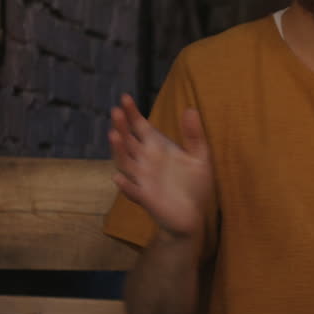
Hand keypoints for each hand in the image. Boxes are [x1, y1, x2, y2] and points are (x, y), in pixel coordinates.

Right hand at [109, 94, 212, 238]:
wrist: (193, 216)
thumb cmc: (193, 185)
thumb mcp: (199, 157)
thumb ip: (194, 135)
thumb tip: (191, 109)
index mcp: (157, 148)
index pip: (140, 127)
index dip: (132, 113)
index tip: (125, 98)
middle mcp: (145, 161)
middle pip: (129, 141)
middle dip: (122, 127)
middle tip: (116, 111)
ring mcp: (143, 179)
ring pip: (126, 163)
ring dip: (118, 150)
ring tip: (113, 135)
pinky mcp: (146, 198)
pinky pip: (133, 191)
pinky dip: (125, 186)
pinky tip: (118, 177)